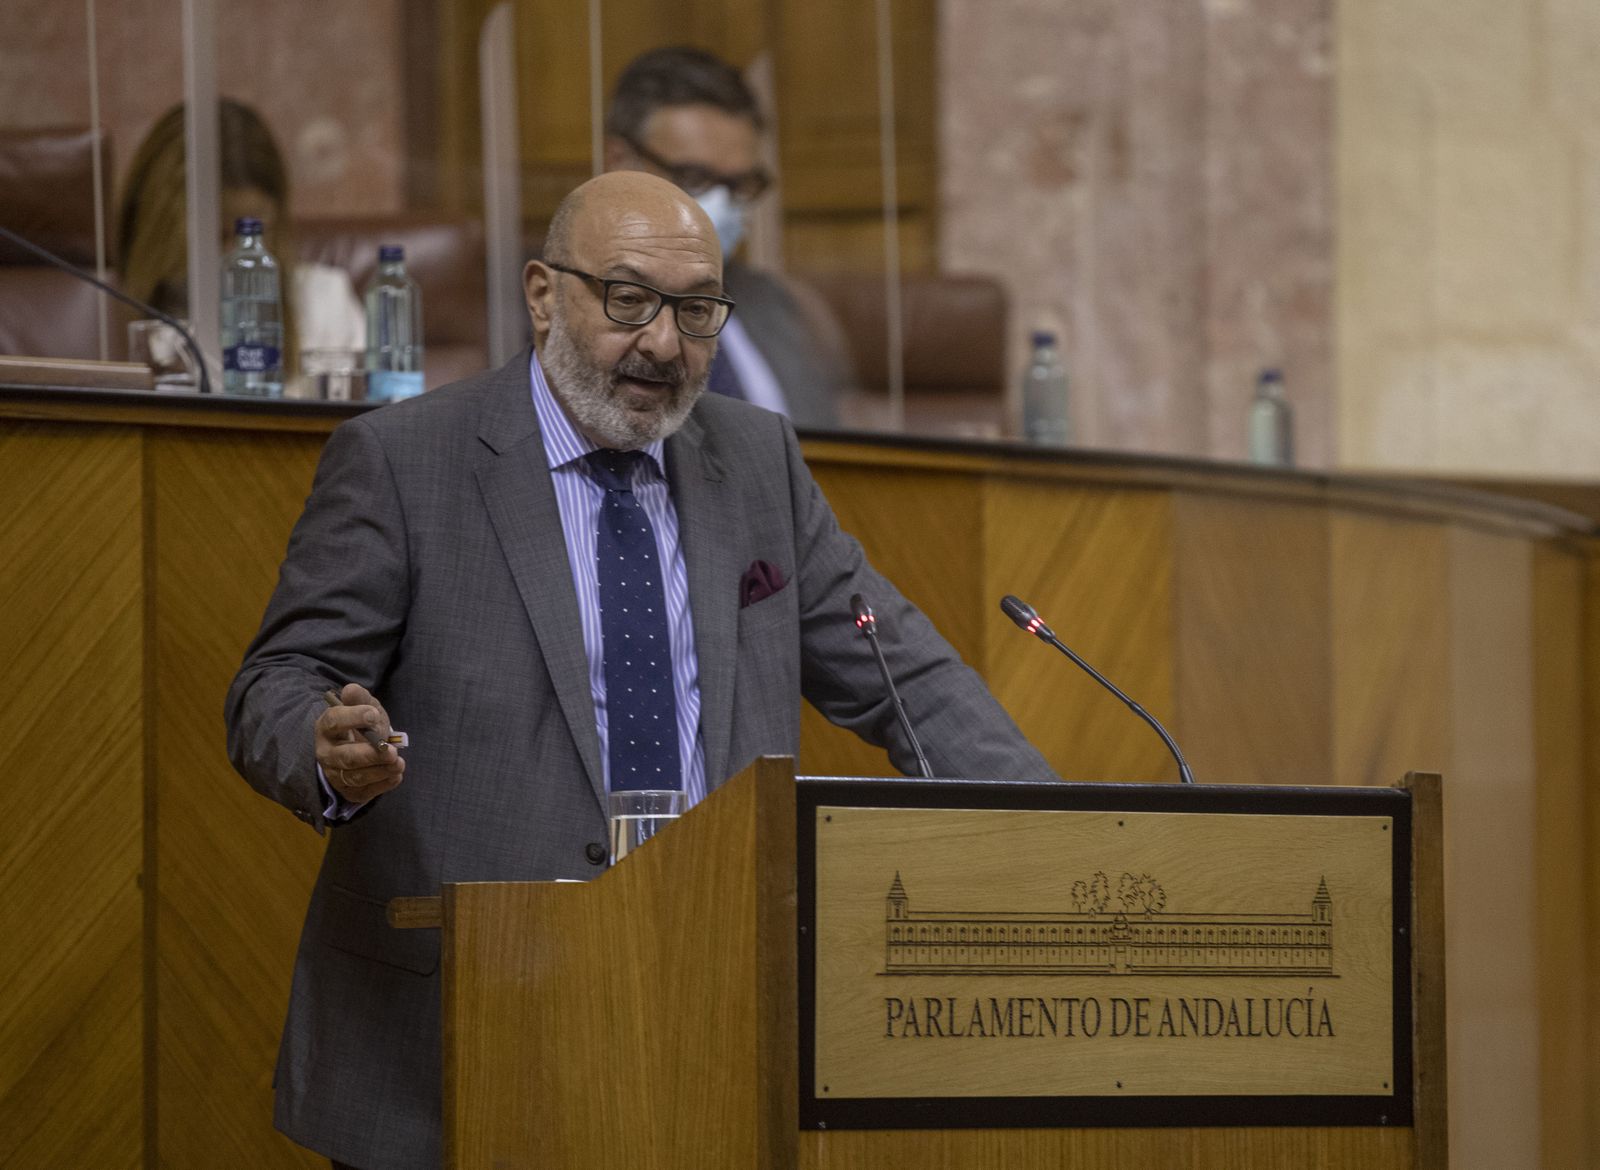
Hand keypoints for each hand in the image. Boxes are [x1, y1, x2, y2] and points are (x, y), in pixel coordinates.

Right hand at [315, 683, 404, 804]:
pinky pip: (365, 792)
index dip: (353, 718)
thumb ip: (360, 699)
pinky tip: (396, 775)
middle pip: (345, 757)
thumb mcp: (364, 707)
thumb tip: (351, 689)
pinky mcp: (349, 791)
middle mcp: (327, 753)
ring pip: (355, 777)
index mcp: (327, 728)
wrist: (359, 748)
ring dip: (380, 771)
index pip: (334, 722)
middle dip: (369, 755)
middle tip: (391, 751)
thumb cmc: (362, 725)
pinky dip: (382, 784)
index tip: (373, 714)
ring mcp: (336, 775)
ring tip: (399, 763)